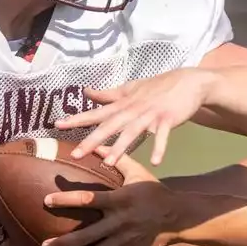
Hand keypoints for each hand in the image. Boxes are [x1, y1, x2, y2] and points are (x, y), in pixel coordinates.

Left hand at [40, 154, 174, 245]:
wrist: (178, 216)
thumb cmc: (154, 192)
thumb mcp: (138, 172)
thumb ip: (117, 159)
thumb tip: (97, 145)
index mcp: (119, 200)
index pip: (88, 199)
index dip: (66, 200)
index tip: (47, 200)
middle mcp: (119, 222)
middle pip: (87, 235)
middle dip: (64, 242)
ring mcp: (125, 240)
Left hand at [52, 68, 217, 165]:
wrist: (188, 82)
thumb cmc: (157, 87)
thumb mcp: (130, 88)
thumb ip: (108, 94)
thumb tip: (85, 90)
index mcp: (123, 104)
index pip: (97, 112)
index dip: (77, 119)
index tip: (58, 125)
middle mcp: (133, 109)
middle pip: (110, 126)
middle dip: (93, 140)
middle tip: (76, 154)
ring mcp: (151, 115)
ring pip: (133, 132)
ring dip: (121, 147)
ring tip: (109, 163)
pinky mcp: (168, 119)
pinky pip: (163, 136)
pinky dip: (159, 148)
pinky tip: (155, 162)